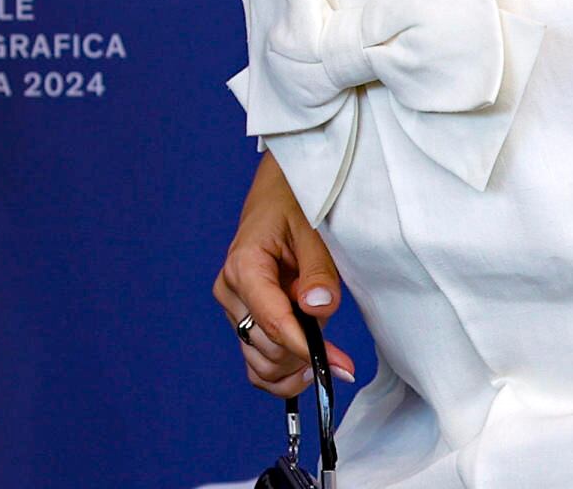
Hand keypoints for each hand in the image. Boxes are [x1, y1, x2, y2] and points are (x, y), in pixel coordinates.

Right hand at [214, 152, 356, 395]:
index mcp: (243, 266)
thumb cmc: (296, 208)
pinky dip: (278, 375)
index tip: (342, 367)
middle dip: (304, 354)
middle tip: (337, 349)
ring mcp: (233, 308)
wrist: (279, 197)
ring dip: (292, 369)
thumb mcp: (313, 231)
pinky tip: (304, 369)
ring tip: (323, 356)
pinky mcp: (242, 320)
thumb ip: (317, 271)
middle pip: (266, 348)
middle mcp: (230, 291)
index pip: (272, 322)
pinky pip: (254, 363)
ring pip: (258, 363)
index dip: (307, 349)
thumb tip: (316, 307)